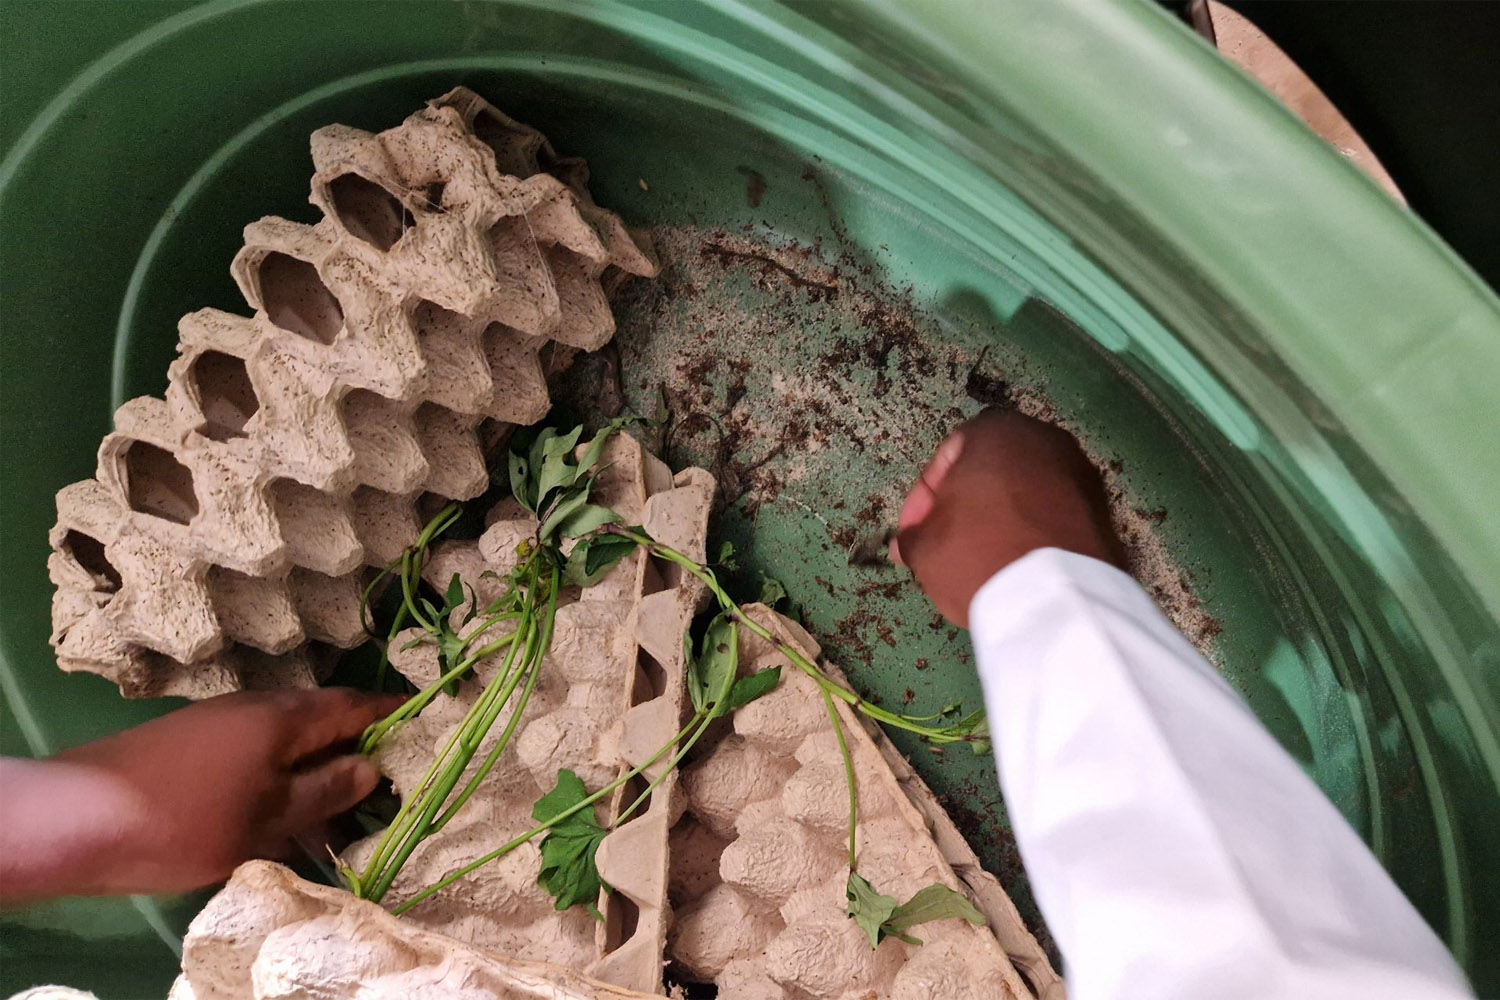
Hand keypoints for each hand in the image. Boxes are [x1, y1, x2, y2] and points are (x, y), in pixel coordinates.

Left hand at [1, 688, 401, 901]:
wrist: (79, 816)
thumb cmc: (184, 820)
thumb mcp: (266, 820)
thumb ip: (322, 792)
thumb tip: (370, 767)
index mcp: (282, 718)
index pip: (352, 705)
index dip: (391, 712)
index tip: (427, 716)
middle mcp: (254, 707)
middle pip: (319, 718)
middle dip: (355, 742)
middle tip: (390, 773)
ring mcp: (219, 722)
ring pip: (285, 738)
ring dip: (315, 762)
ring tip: (338, 802)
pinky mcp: (192, 744)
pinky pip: (256, 751)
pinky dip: (280, 772)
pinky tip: (278, 808)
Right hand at [893, 408, 1123, 627]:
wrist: (1055, 598)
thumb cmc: (978, 553)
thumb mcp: (925, 548)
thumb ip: (913, 535)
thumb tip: (912, 540)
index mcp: (996, 432)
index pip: (944, 461)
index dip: (921, 502)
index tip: (912, 534)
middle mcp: (1044, 440)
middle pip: (988, 473)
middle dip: (962, 507)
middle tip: (943, 544)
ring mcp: (1081, 474)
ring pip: (1024, 494)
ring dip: (999, 520)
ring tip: (980, 559)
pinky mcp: (1103, 511)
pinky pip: (1054, 518)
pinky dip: (1033, 534)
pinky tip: (1017, 566)